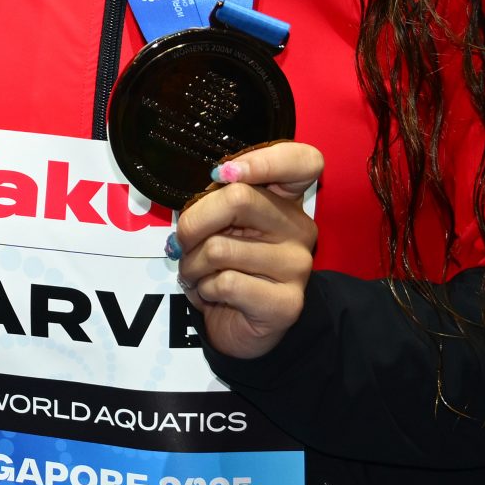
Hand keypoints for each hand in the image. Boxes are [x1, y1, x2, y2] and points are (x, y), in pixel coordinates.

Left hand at [171, 139, 323, 360]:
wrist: (237, 325)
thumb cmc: (223, 266)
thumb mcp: (218, 225)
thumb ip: (219, 200)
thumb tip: (216, 180)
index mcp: (285, 201)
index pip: (302, 161)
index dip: (263, 159)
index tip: (224, 173)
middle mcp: (300, 228)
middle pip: (238, 198)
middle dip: (193, 223)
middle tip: (181, 243)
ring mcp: (298, 266)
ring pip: (221, 247)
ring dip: (191, 263)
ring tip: (195, 273)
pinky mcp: (288, 303)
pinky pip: (227, 282)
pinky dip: (204, 288)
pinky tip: (211, 293)